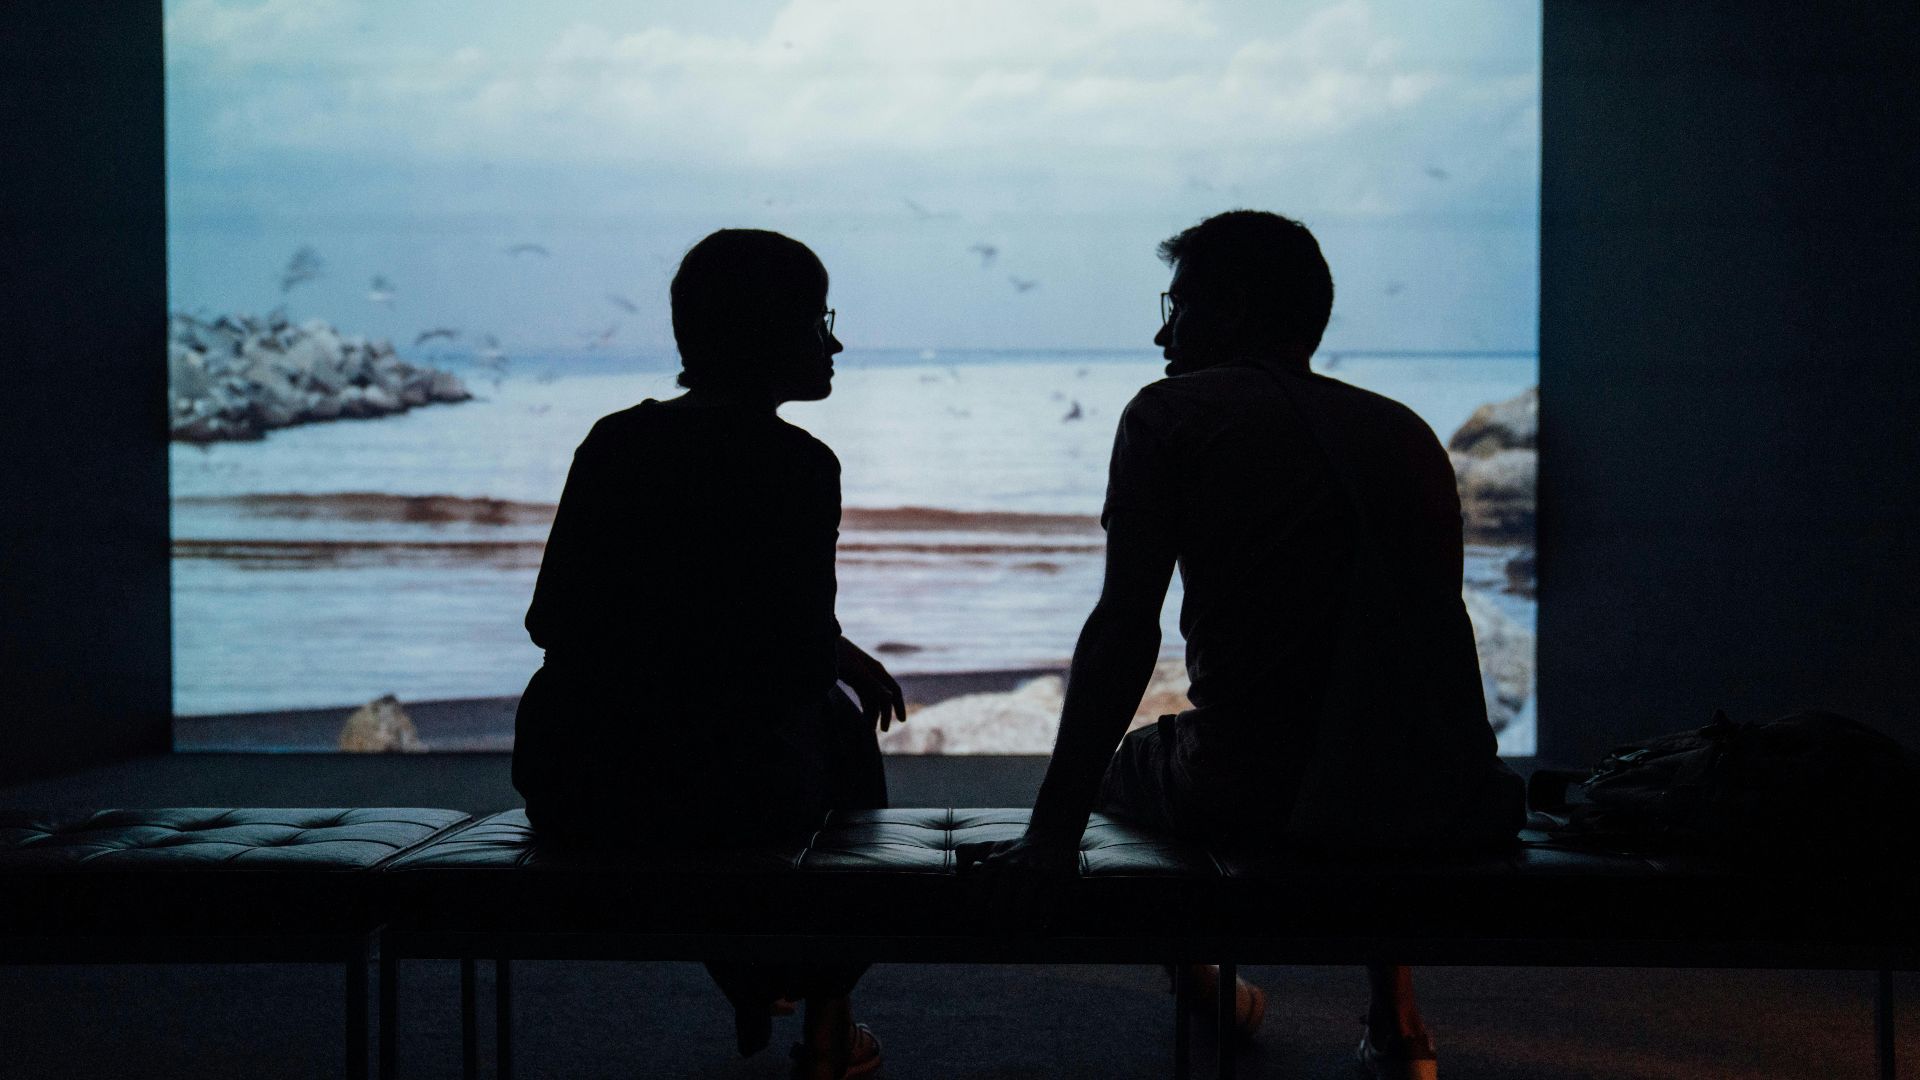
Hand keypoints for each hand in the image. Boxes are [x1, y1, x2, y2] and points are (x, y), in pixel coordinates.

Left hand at [834, 636, 907, 731]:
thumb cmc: (839, 654)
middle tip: (881, 730)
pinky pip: (864, 694)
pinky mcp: (853, 677)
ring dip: (872, 712)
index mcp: (876, 670)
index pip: (894, 691)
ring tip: (868, 729)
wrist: (822, 642)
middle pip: (884, 697)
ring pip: (873, 697)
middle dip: (884, 714)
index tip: (902, 721)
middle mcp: (873, 673)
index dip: (899, 706)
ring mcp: (863, 675)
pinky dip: (865, 706)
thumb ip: (872, 684)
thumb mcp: (855, 671)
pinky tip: (862, 715)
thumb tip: (890, 699)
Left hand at [954, 833, 1080, 929]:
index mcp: (994, 861)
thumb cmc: (1017, 847)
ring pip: (1020, 912)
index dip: (977, 917)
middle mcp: (1012, 867)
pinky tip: (1039, 928)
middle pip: (998, 910)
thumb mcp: (991, 846)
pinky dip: (1041, 923)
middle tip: (1000, 939)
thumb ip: (968, 854)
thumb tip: (957, 875)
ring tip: (1017, 936)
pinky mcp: (1054, 878)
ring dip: (1018, 928)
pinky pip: (1044, 909)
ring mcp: (1033, 873)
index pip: (978, 899)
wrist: (1052, 835)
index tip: (981, 925)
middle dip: (998, 929)